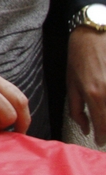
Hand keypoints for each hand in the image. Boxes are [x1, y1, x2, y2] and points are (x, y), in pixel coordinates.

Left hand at [67, 27, 105, 144]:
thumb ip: (76, 109)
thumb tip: (86, 129)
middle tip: (105, 134)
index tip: (100, 141)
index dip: (102, 137)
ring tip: (104, 120)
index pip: (103, 125)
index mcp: (94, 94)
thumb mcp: (71, 82)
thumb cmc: (79, 57)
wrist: (93, 33)